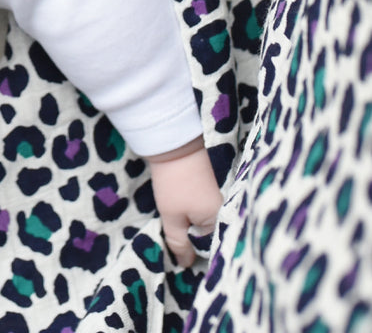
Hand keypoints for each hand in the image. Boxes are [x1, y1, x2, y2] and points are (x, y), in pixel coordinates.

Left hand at [146, 137, 222, 266]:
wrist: (176, 139)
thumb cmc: (174, 180)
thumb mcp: (172, 216)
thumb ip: (180, 243)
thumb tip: (186, 264)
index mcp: (222, 221)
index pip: (213, 249)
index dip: (197, 253)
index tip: (183, 250)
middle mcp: (231, 210)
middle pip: (217, 235)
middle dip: (200, 239)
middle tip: (182, 233)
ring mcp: (228, 196)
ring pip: (216, 221)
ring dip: (202, 223)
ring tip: (185, 216)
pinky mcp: (222, 184)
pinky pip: (216, 207)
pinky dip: (204, 210)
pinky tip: (192, 205)